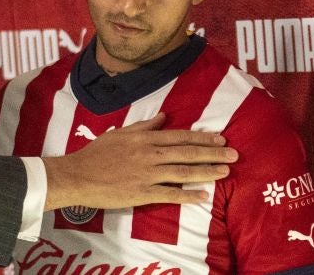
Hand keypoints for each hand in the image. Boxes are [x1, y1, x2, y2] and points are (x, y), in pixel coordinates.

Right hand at [41, 113, 236, 210]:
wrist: (79, 175)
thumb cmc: (97, 153)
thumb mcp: (121, 133)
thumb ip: (144, 126)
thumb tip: (164, 117)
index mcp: (145, 138)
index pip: (180, 136)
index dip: (203, 137)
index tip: (221, 138)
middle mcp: (150, 154)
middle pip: (187, 152)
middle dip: (213, 153)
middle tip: (234, 154)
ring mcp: (147, 174)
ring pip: (183, 171)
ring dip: (206, 171)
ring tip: (225, 171)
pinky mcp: (142, 193)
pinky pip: (170, 194)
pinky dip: (188, 195)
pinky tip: (203, 196)